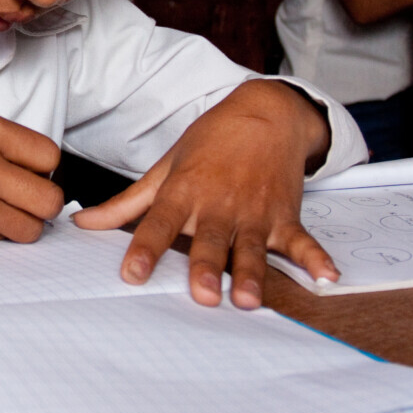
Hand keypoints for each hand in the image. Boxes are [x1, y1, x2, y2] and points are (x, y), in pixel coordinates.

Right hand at [0, 112, 63, 248]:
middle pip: (50, 198)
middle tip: (26, 197)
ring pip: (33, 226)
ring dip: (24, 223)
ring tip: (3, 211)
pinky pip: (3, 239)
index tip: (32, 170)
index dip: (44, 166)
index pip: (49, 155)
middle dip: (43, 201)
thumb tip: (39, 167)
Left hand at [73, 80, 331, 308]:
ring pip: (252, 247)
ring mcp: (255, 211)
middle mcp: (219, 204)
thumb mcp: (165, 168)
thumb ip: (127, 203)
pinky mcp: (286, 216)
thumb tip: (84, 223)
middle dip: (205, 267)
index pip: (159, 223)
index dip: (145, 248)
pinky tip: (328, 277)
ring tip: (248, 299)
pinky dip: (317, 258)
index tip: (132, 274)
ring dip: (251, 273)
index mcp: (185, 192)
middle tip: (201, 295)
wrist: (264, 113)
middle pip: (209, 240)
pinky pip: (303, 241)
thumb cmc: (209, 144)